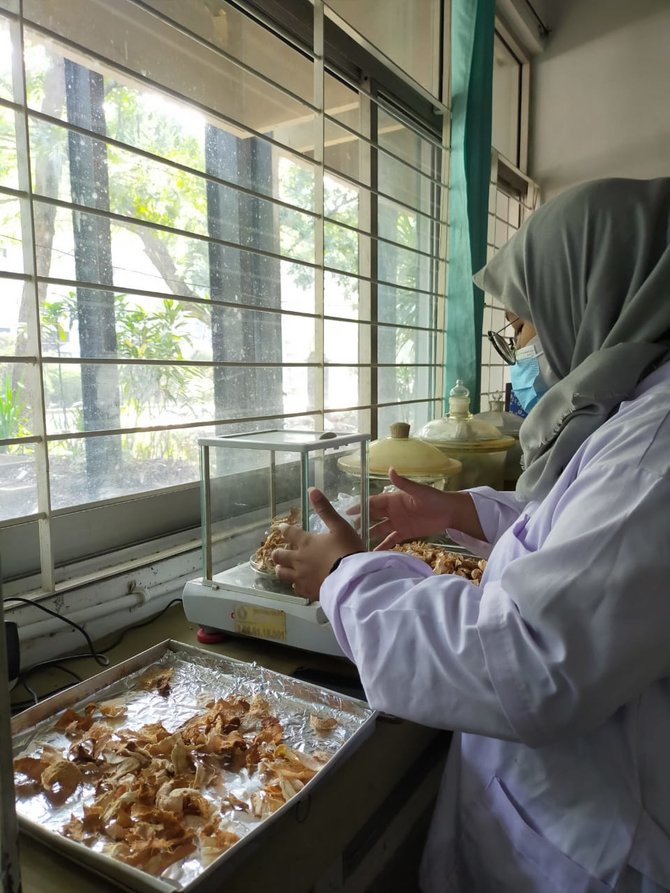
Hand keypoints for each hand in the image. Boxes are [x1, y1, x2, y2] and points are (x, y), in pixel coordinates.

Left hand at [272, 488, 364, 599]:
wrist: (351, 580)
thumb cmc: (347, 550)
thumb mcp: (339, 526)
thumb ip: (325, 509)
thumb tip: (312, 490)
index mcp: (306, 542)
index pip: (289, 533)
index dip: (284, 530)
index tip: (281, 529)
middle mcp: (298, 559)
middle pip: (279, 556)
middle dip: (277, 553)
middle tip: (278, 552)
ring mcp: (301, 577)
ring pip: (282, 574)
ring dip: (282, 569)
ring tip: (282, 568)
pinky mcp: (307, 591)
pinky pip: (295, 588)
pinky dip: (295, 585)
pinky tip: (298, 584)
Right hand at [358, 467, 483, 548]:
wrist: (449, 512)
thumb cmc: (434, 498)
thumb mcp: (418, 490)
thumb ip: (403, 483)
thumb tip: (390, 469)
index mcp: (393, 499)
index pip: (373, 502)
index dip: (361, 506)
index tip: (349, 511)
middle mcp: (392, 511)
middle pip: (373, 516)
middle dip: (362, 522)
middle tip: (349, 530)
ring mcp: (398, 523)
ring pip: (379, 529)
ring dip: (370, 534)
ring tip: (357, 542)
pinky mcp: (404, 533)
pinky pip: (391, 540)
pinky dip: (383, 546)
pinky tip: (374, 553)